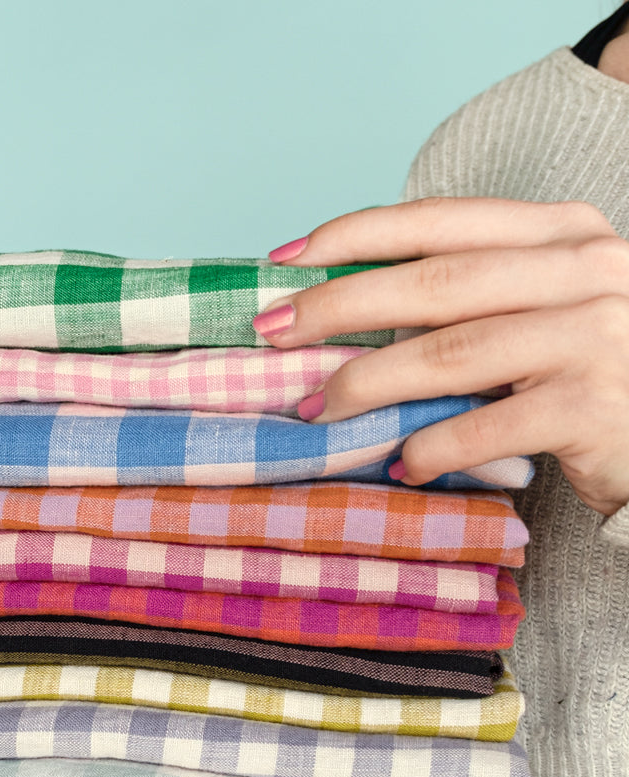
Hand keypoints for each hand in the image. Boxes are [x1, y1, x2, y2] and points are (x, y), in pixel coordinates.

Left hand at [253, 198, 628, 515]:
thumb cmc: (593, 373)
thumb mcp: (545, 311)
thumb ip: (475, 297)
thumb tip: (351, 308)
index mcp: (564, 233)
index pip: (442, 220)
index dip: (357, 236)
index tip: (287, 257)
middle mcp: (585, 269)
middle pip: (434, 284)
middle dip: (339, 306)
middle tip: (273, 332)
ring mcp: (594, 335)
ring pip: (451, 354)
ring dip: (368, 383)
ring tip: (317, 407)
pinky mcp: (593, 405)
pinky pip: (487, 427)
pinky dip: (432, 448)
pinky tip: (402, 464)